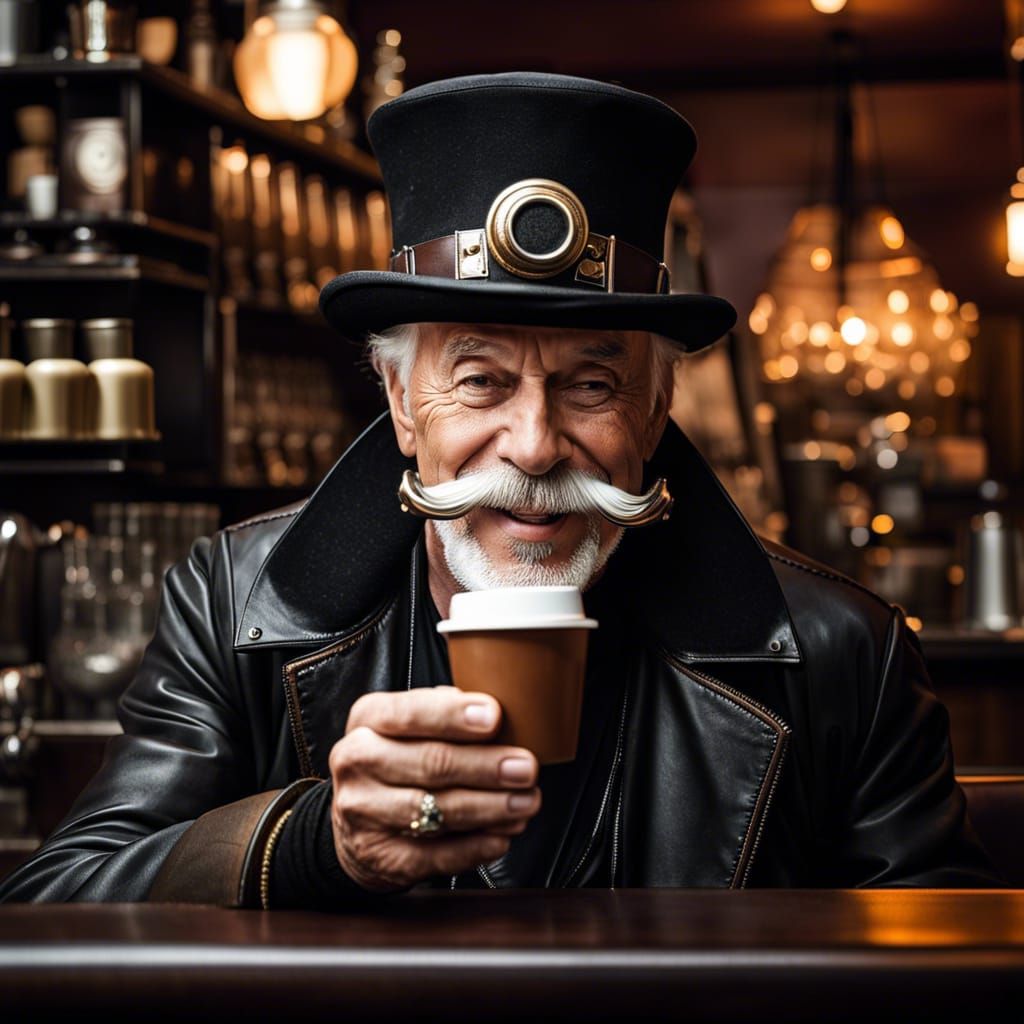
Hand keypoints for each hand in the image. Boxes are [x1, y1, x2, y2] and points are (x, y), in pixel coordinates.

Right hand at [328, 686, 540, 892]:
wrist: (354, 819)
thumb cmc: (397, 757)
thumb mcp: (406, 724)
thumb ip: (444, 711)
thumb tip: (498, 711)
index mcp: (368, 719)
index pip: (410, 713)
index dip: (453, 715)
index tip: (494, 716)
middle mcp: (358, 762)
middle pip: (430, 763)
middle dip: (486, 766)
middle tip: (526, 768)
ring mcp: (364, 812)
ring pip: (436, 810)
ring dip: (490, 808)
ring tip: (526, 802)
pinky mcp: (380, 856)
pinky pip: (436, 855)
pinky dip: (475, 847)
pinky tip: (502, 836)